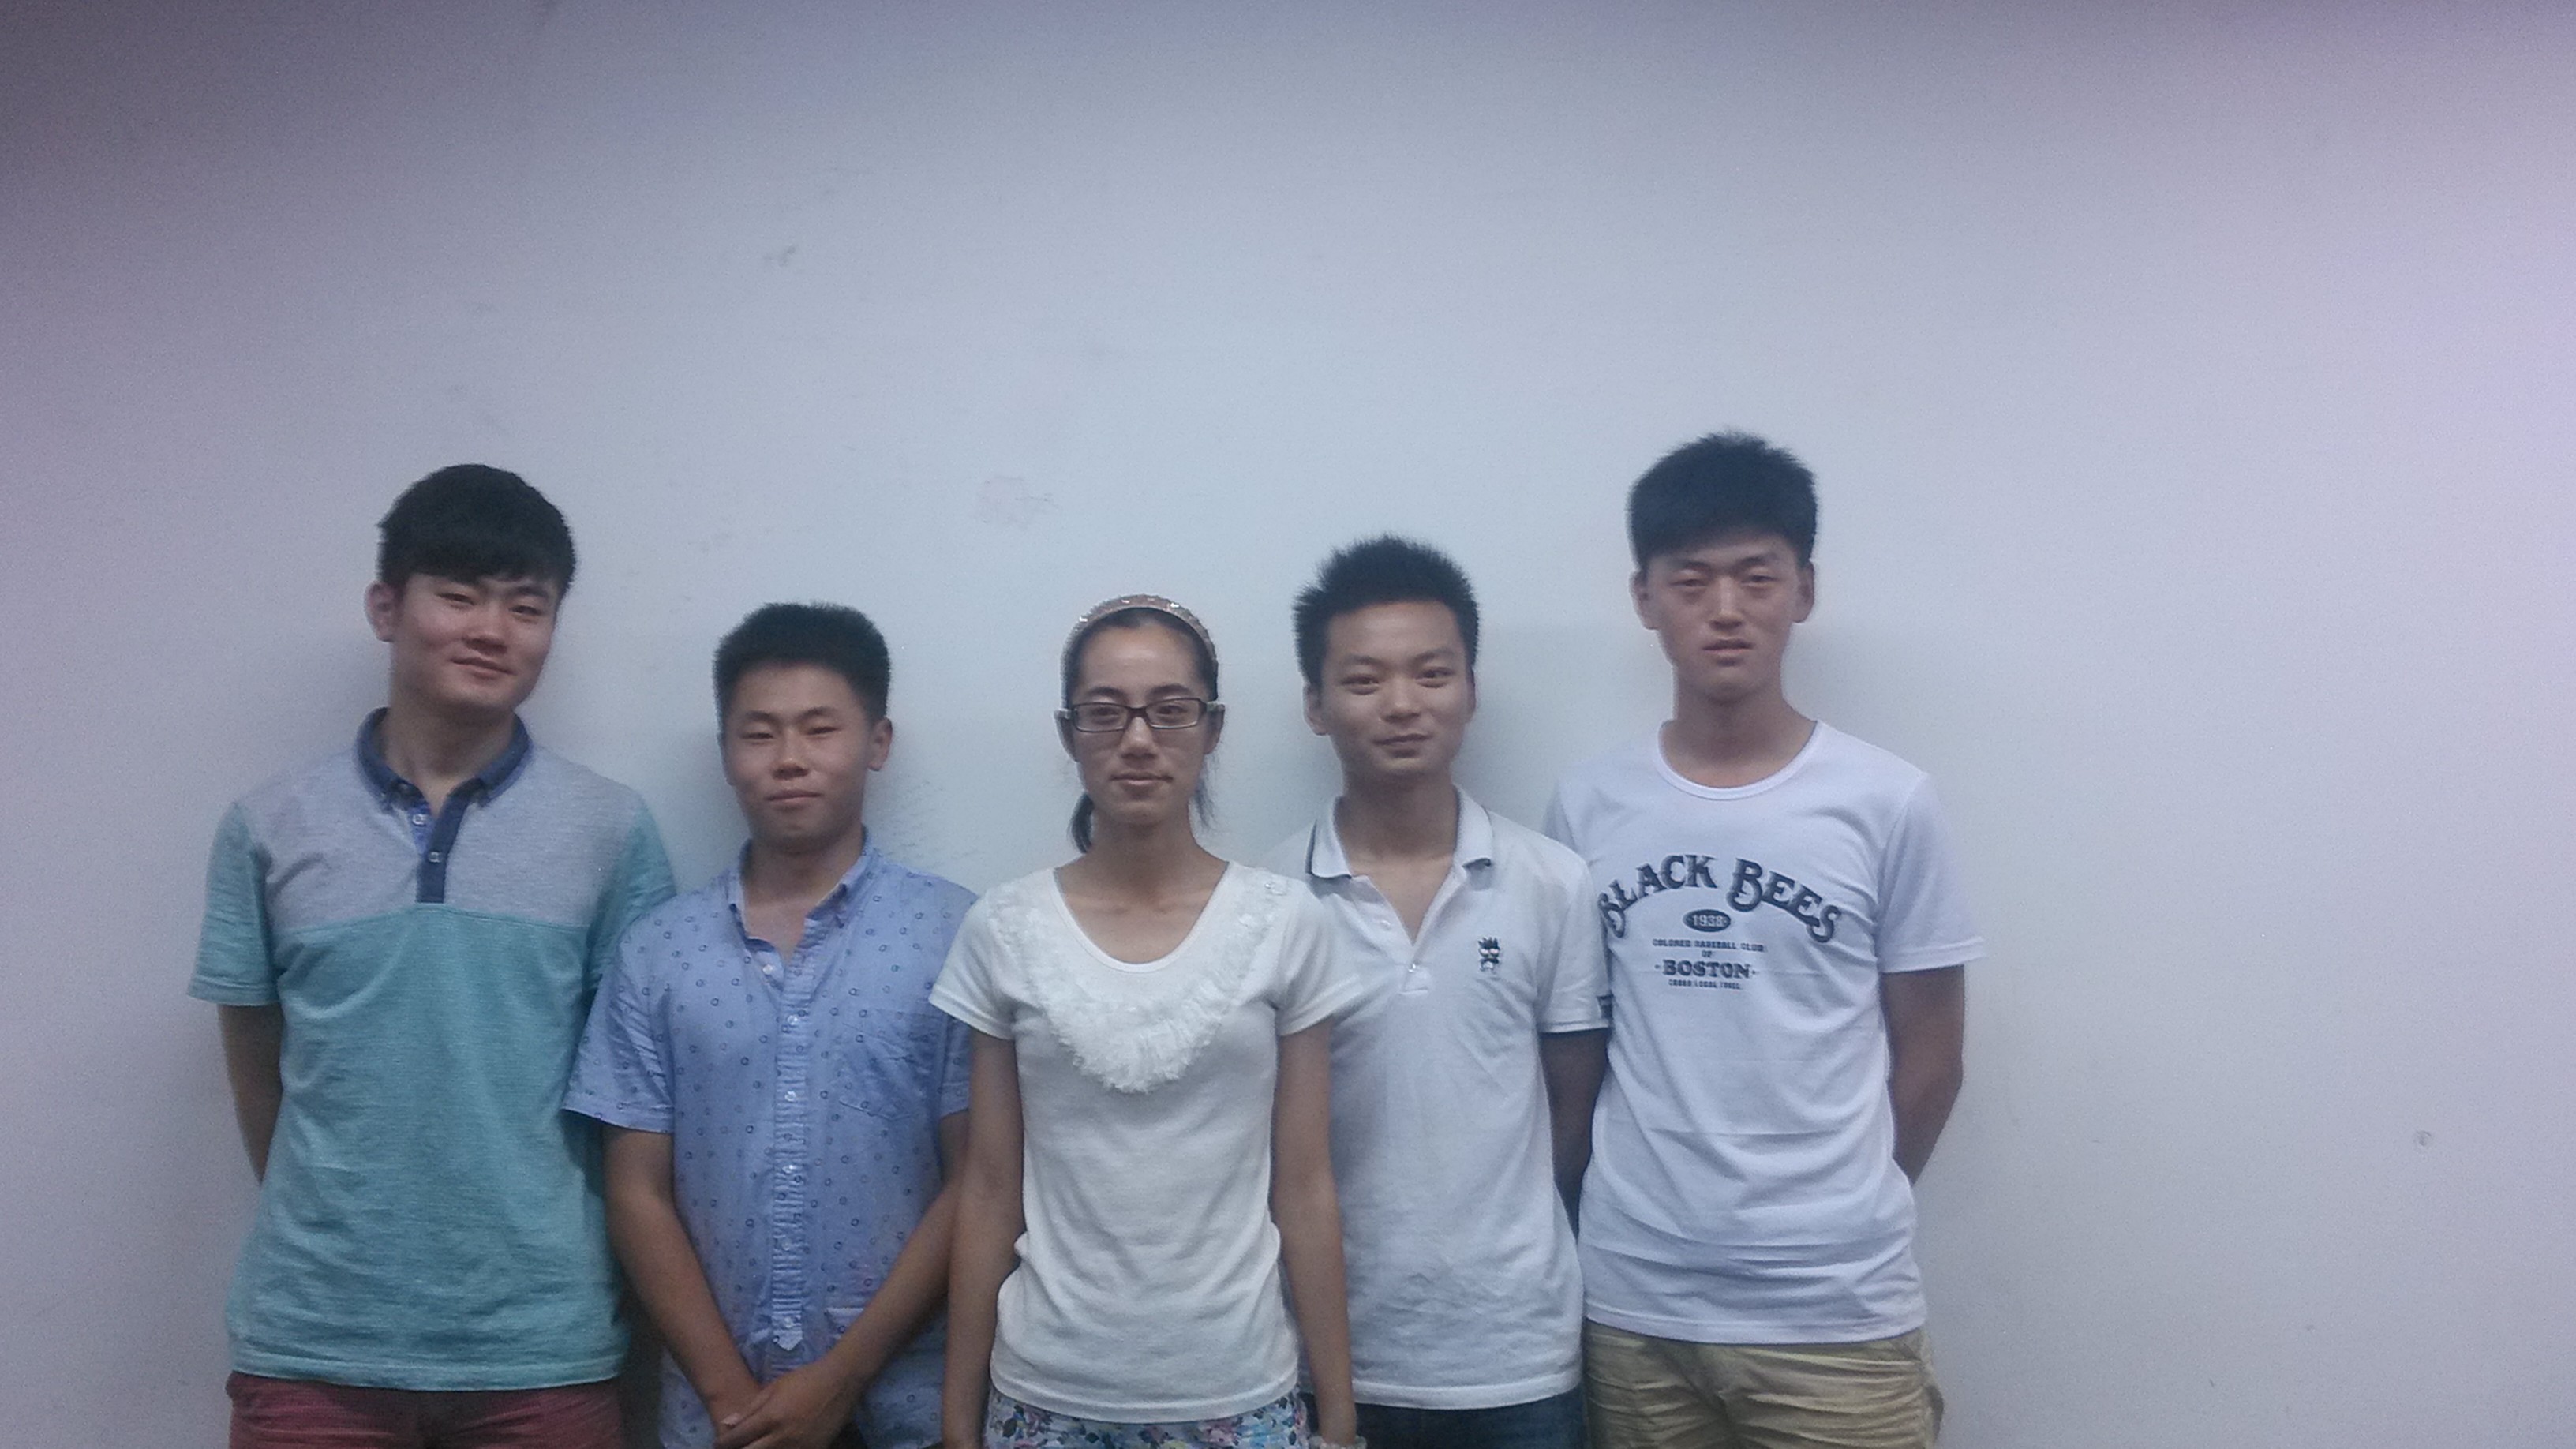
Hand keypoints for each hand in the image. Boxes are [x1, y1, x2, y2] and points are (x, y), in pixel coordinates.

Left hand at [713, 1359, 868, 1448]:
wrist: (840, 1382)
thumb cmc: (805, 1379)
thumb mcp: (774, 1388)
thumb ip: (750, 1409)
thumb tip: (726, 1424)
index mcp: (771, 1417)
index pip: (737, 1439)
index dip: (723, 1443)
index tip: (718, 1444)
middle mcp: (783, 1436)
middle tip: (735, 1447)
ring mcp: (799, 1447)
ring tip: (754, 1445)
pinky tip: (776, 1445)